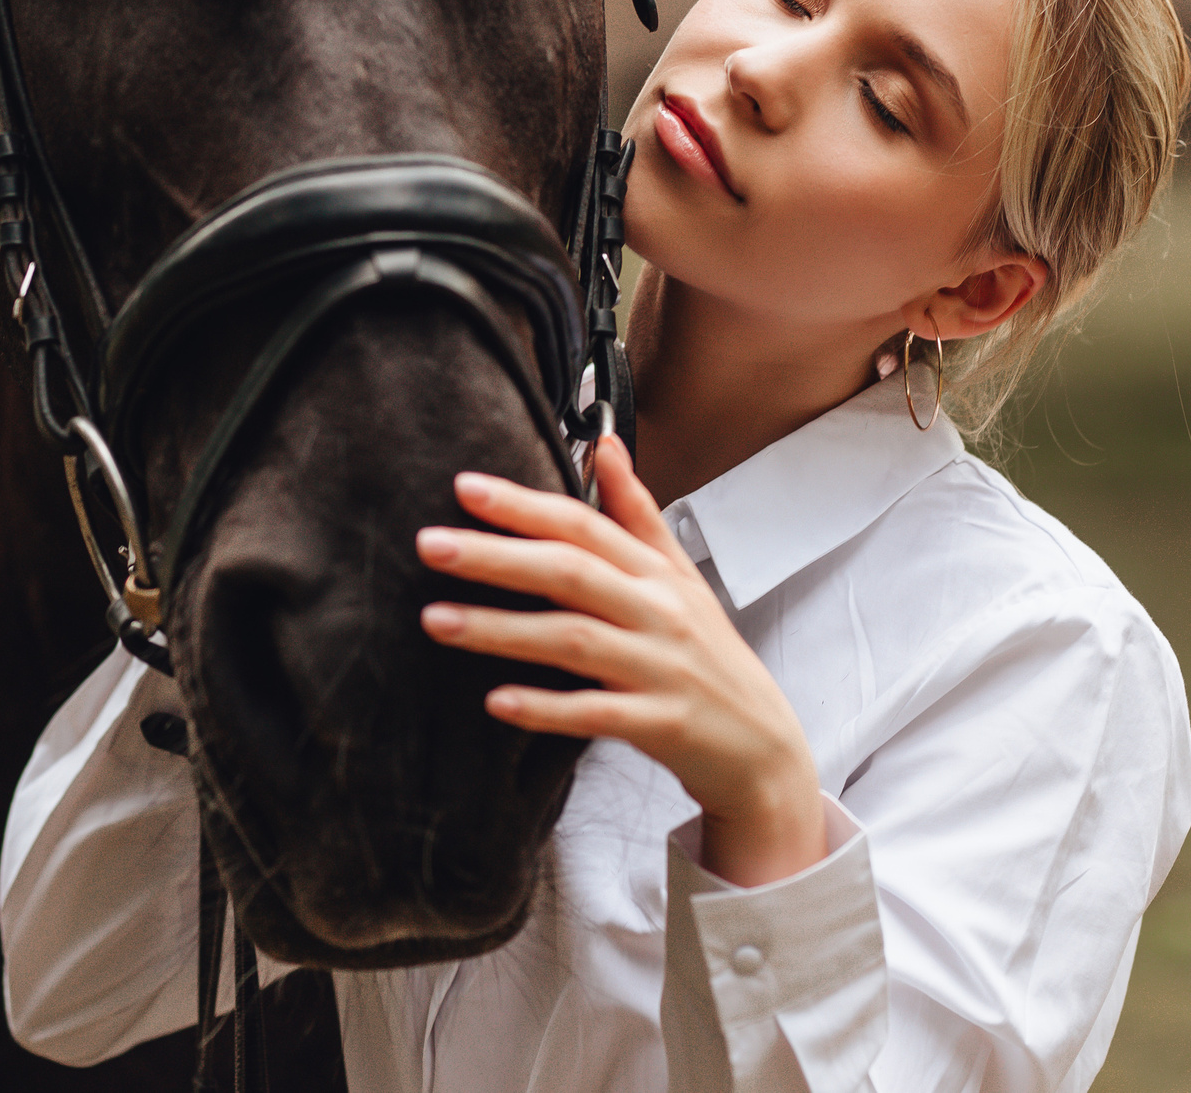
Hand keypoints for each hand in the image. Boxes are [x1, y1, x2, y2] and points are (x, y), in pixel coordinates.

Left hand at [416, 437, 831, 887]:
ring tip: (435, 620)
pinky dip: (546, 707)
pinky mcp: (660, 724)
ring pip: (574, 640)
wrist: (761, 747)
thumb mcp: (679, 577)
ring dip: (501, 629)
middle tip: (429, 544)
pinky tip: (495, 701)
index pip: (585, 526)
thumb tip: (607, 444)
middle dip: (497, 556)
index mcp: (656, 573)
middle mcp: (659, 612)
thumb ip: (636, 513)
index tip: (464, 488)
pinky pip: (596, 713)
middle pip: (571, 572)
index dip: (525, 505)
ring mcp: (661, 668)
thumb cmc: (707, 654)